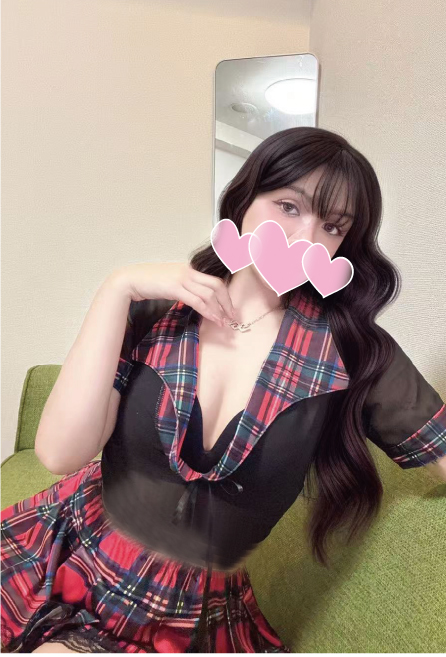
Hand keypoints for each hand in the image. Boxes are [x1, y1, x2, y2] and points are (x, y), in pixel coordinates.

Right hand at [111, 262, 235, 326]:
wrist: (131, 279)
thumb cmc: (149, 282)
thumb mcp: (171, 281)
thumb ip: (185, 287)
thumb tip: (197, 300)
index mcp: (190, 269)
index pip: (214, 280)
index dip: (226, 295)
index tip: (230, 309)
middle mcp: (189, 272)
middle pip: (217, 286)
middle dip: (227, 303)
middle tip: (233, 317)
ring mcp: (182, 278)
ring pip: (209, 294)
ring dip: (219, 310)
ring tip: (223, 322)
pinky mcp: (175, 287)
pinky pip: (196, 300)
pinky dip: (207, 311)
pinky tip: (213, 319)